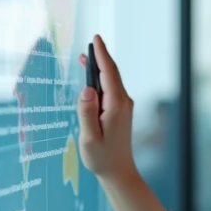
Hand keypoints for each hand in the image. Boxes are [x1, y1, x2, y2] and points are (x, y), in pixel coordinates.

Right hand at [77, 35, 136, 181]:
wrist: (118, 172)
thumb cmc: (102, 158)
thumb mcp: (89, 138)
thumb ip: (87, 113)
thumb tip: (86, 89)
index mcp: (116, 105)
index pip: (108, 73)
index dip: (101, 55)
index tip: (96, 39)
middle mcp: (123, 102)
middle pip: (111, 73)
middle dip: (101, 56)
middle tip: (91, 41)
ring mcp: (124, 106)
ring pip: (111, 80)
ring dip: (99, 67)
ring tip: (86, 56)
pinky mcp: (120, 111)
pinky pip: (111, 89)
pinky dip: (101, 79)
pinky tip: (92, 78)